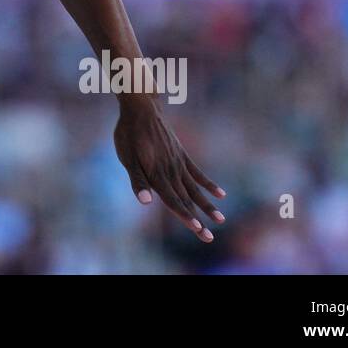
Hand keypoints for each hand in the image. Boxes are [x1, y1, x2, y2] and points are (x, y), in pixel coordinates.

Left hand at [113, 97, 225, 242]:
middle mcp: (171, 170)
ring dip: (207, 205)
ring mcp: (179, 162)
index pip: (173, 200)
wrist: (142, 108)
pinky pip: (198, 172)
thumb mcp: (127, 158)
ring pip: (195, 188)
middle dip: (198, 220)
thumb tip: (146, 202)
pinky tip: (221, 194)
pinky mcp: (182, 154)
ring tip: (221, 220)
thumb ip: (138, 181)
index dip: (185, 216)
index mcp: (157, 174)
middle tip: (209, 239)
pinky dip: (208, 184)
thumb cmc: (129, 134)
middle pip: (186, 199)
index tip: (198, 230)